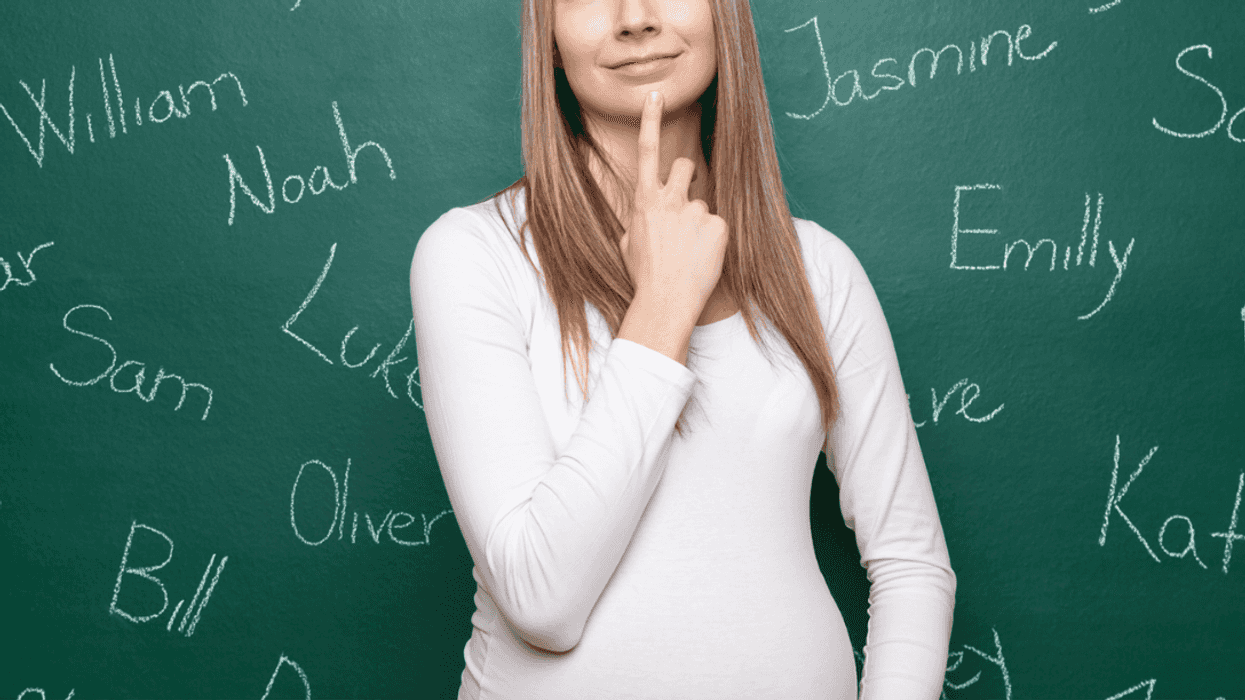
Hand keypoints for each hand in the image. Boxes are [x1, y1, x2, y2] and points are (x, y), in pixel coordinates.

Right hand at [618, 90, 727, 313]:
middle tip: (684, 203)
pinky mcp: (719, 226)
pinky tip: (702, 258)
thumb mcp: (628, 244)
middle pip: (685, 166)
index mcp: (644, 201)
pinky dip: (713, 240)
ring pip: (702, 204)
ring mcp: (696, 211)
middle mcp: (670, 199)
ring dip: (698, 222)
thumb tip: (646, 215)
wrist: (666, 301)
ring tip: (690, 251)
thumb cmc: (644, 276)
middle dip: (687, 177)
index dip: (650, 120)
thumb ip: (639, 219)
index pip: (647, 151)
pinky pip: (718, 225)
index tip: (655, 95)